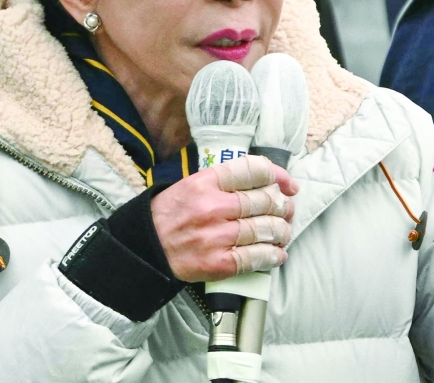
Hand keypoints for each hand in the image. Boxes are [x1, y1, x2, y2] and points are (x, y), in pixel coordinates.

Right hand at [150, 155, 297, 282]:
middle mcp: (213, 206)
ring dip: (282, 231)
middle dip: (282, 206)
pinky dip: (273, 255)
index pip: (253, 170)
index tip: (288, 185)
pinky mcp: (220, 263)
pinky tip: (277, 253)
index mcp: (206, 182)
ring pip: (266, 229)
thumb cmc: (171, 214)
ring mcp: (217, 236)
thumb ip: (226, 182)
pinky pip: (258, 257)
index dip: (278, 175)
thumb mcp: (192, 185)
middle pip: (265, 201)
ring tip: (282, 232)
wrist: (145, 248)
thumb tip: (266, 184)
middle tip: (286, 211)